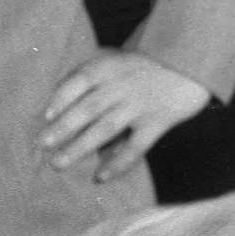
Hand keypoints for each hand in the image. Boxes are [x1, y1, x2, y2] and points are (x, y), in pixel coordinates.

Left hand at [40, 50, 210, 182]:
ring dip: (80, 147)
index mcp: (108, 67)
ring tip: (59, 164)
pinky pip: (135, 146)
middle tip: (43, 145)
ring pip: (105, 129)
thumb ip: (92, 75)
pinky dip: (118, 163)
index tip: (46, 115)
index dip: (60, 98)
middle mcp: (121, 86)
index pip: (78, 82)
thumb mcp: (116, 58)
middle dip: (63, 128)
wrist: (191, 61)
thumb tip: (59, 104)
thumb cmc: (144, 64)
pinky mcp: (158, 121)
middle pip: (87, 108)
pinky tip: (101, 177)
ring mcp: (140, 105)